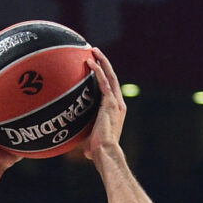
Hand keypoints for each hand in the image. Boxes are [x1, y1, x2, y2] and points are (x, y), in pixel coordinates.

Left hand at [80, 48, 125, 162]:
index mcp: (115, 110)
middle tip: (95, 52)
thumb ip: (89, 140)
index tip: (97, 67)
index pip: (111, 88)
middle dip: (104, 63)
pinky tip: (89, 62)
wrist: (106, 152)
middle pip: (112, 77)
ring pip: (109, 75)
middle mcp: (118, 103)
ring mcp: (115, 101)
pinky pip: (103, 82)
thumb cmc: (98, 151)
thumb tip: (83, 152)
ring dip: (102, 61)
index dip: (105, 76)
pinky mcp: (110, 102)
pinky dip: (97, 71)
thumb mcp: (92, 141)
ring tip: (93, 50)